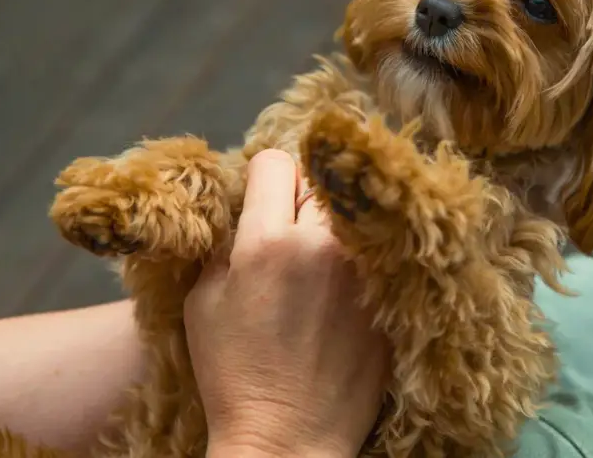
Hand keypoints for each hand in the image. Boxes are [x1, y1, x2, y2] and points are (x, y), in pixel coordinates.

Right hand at [185, 149, 388, 457]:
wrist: (288, 438)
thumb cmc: (234, 374)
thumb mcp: (202, 303)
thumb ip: (226, 244)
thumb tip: (246, 207)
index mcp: (266, 242)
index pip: (276, 161)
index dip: (264, 175)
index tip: (263, 195)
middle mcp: (320, 245)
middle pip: (319, 178)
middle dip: (301, 195)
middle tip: (292, 226)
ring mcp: (363, 268)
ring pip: (353, 208)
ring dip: (336, 220)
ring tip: (322, 252)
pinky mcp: (389, 292)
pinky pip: (379, 245)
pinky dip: (363, 251)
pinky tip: (347, 278)